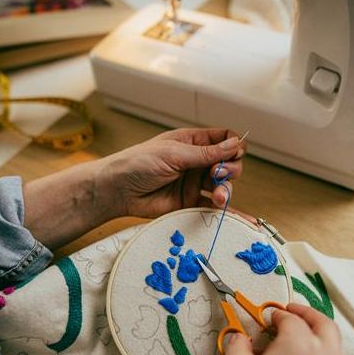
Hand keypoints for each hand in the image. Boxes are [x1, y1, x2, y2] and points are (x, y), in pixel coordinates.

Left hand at [23, 127, 247, 250]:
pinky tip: (235, 215)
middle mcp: (196, 161)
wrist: (117, 191)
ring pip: (222, 185)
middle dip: (230, 169)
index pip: (223, 139)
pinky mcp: (189, 203)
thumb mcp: (174, 154)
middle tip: (218, 174)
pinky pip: (211, 207)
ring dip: (225, 190)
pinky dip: (225, 210)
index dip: (233, 145)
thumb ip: (206, 153)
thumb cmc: (139, 163)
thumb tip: (236, 145)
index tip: (234, 153)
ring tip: (218, 197)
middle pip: (228, 163)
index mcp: (192, 142)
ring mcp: (193, 183)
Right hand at [217, 303, 348, 354]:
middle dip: (307, 315)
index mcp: (302, 346)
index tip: (266, 318)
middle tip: (291, 313)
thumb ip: (238, 344)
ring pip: (333, 348)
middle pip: (324, 325)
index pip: (291, 319)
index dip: (276, 315)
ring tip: (295, 344)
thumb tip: (242, 337)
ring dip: (317, 338)